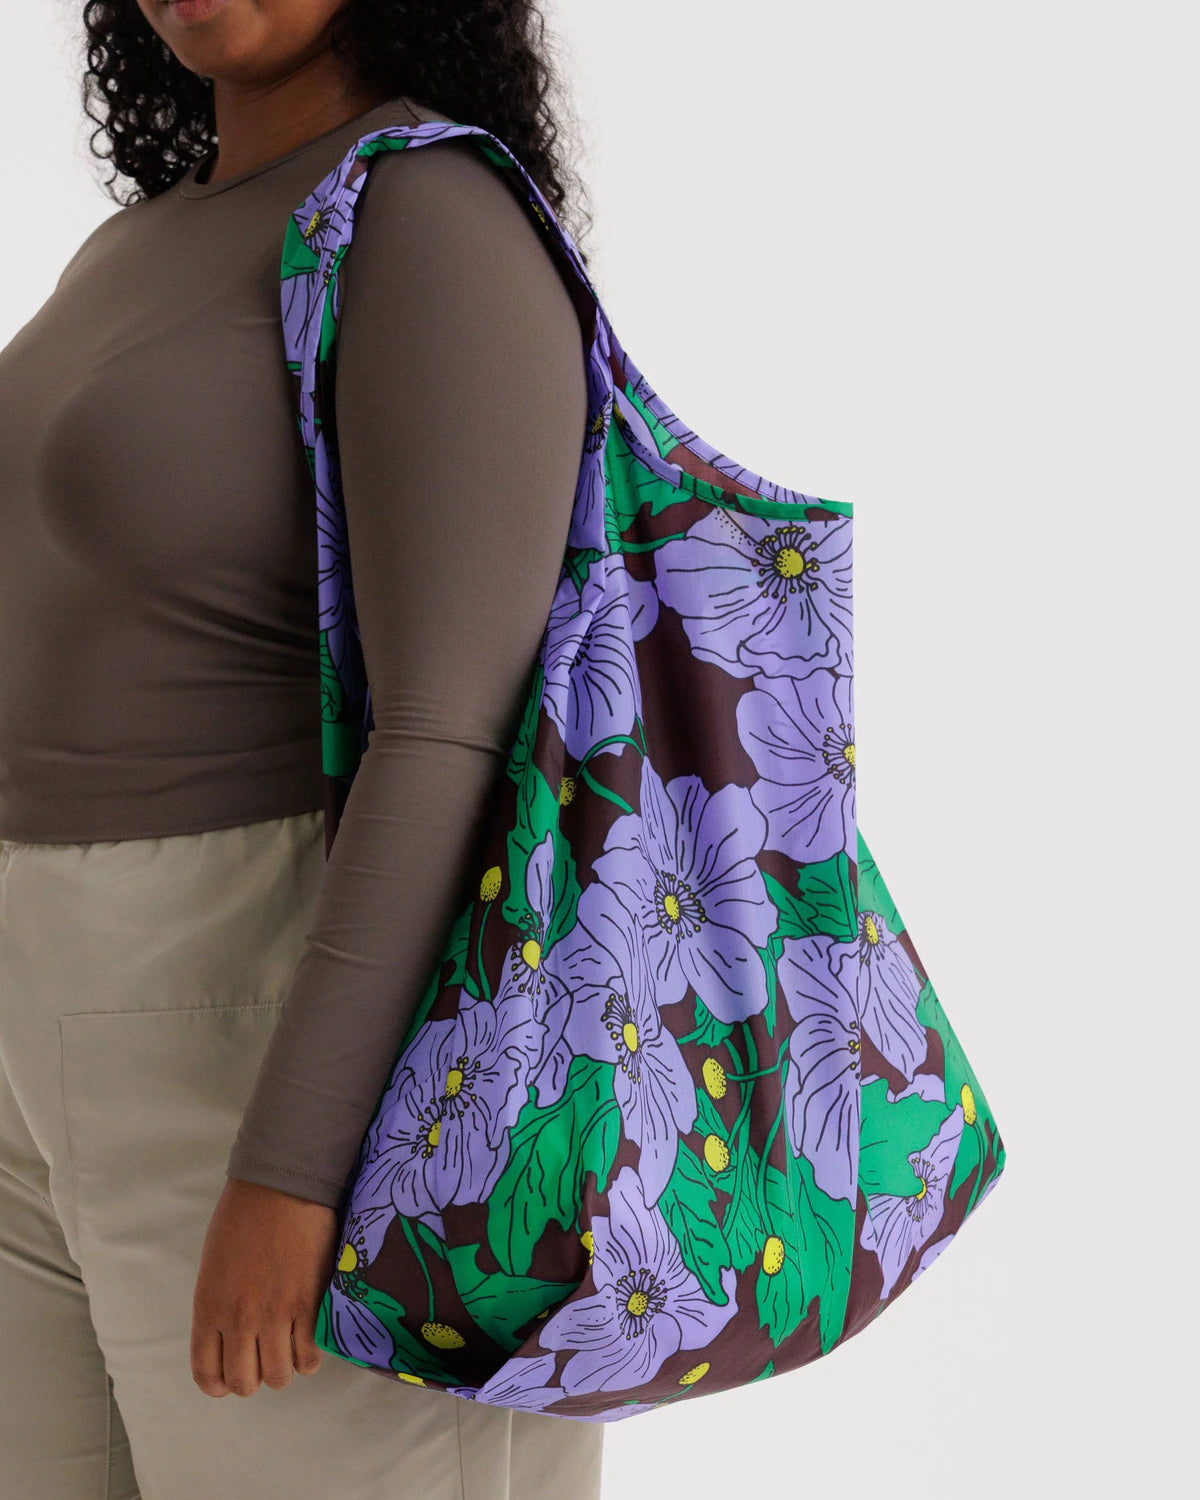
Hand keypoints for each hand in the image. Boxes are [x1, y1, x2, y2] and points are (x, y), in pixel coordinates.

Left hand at [191, 1175, 340, 1397]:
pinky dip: (311, 1356)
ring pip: (280, 1376)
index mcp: (208, 1307)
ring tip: (291, 1348)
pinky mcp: (310, 1303)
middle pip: (244, 1383)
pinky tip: (311, 1338)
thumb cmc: (244, 1214)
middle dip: (255, 1378)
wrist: (281, 1183)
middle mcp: (238, 1318)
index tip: (232, 1377)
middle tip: (266, 1359)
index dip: (221, 1384)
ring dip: (285, 1368)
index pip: (207, 1373)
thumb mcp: (215, 1265)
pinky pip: (311, 1355)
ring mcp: (275, 1313)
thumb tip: (234, 1335)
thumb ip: (220, 1304)